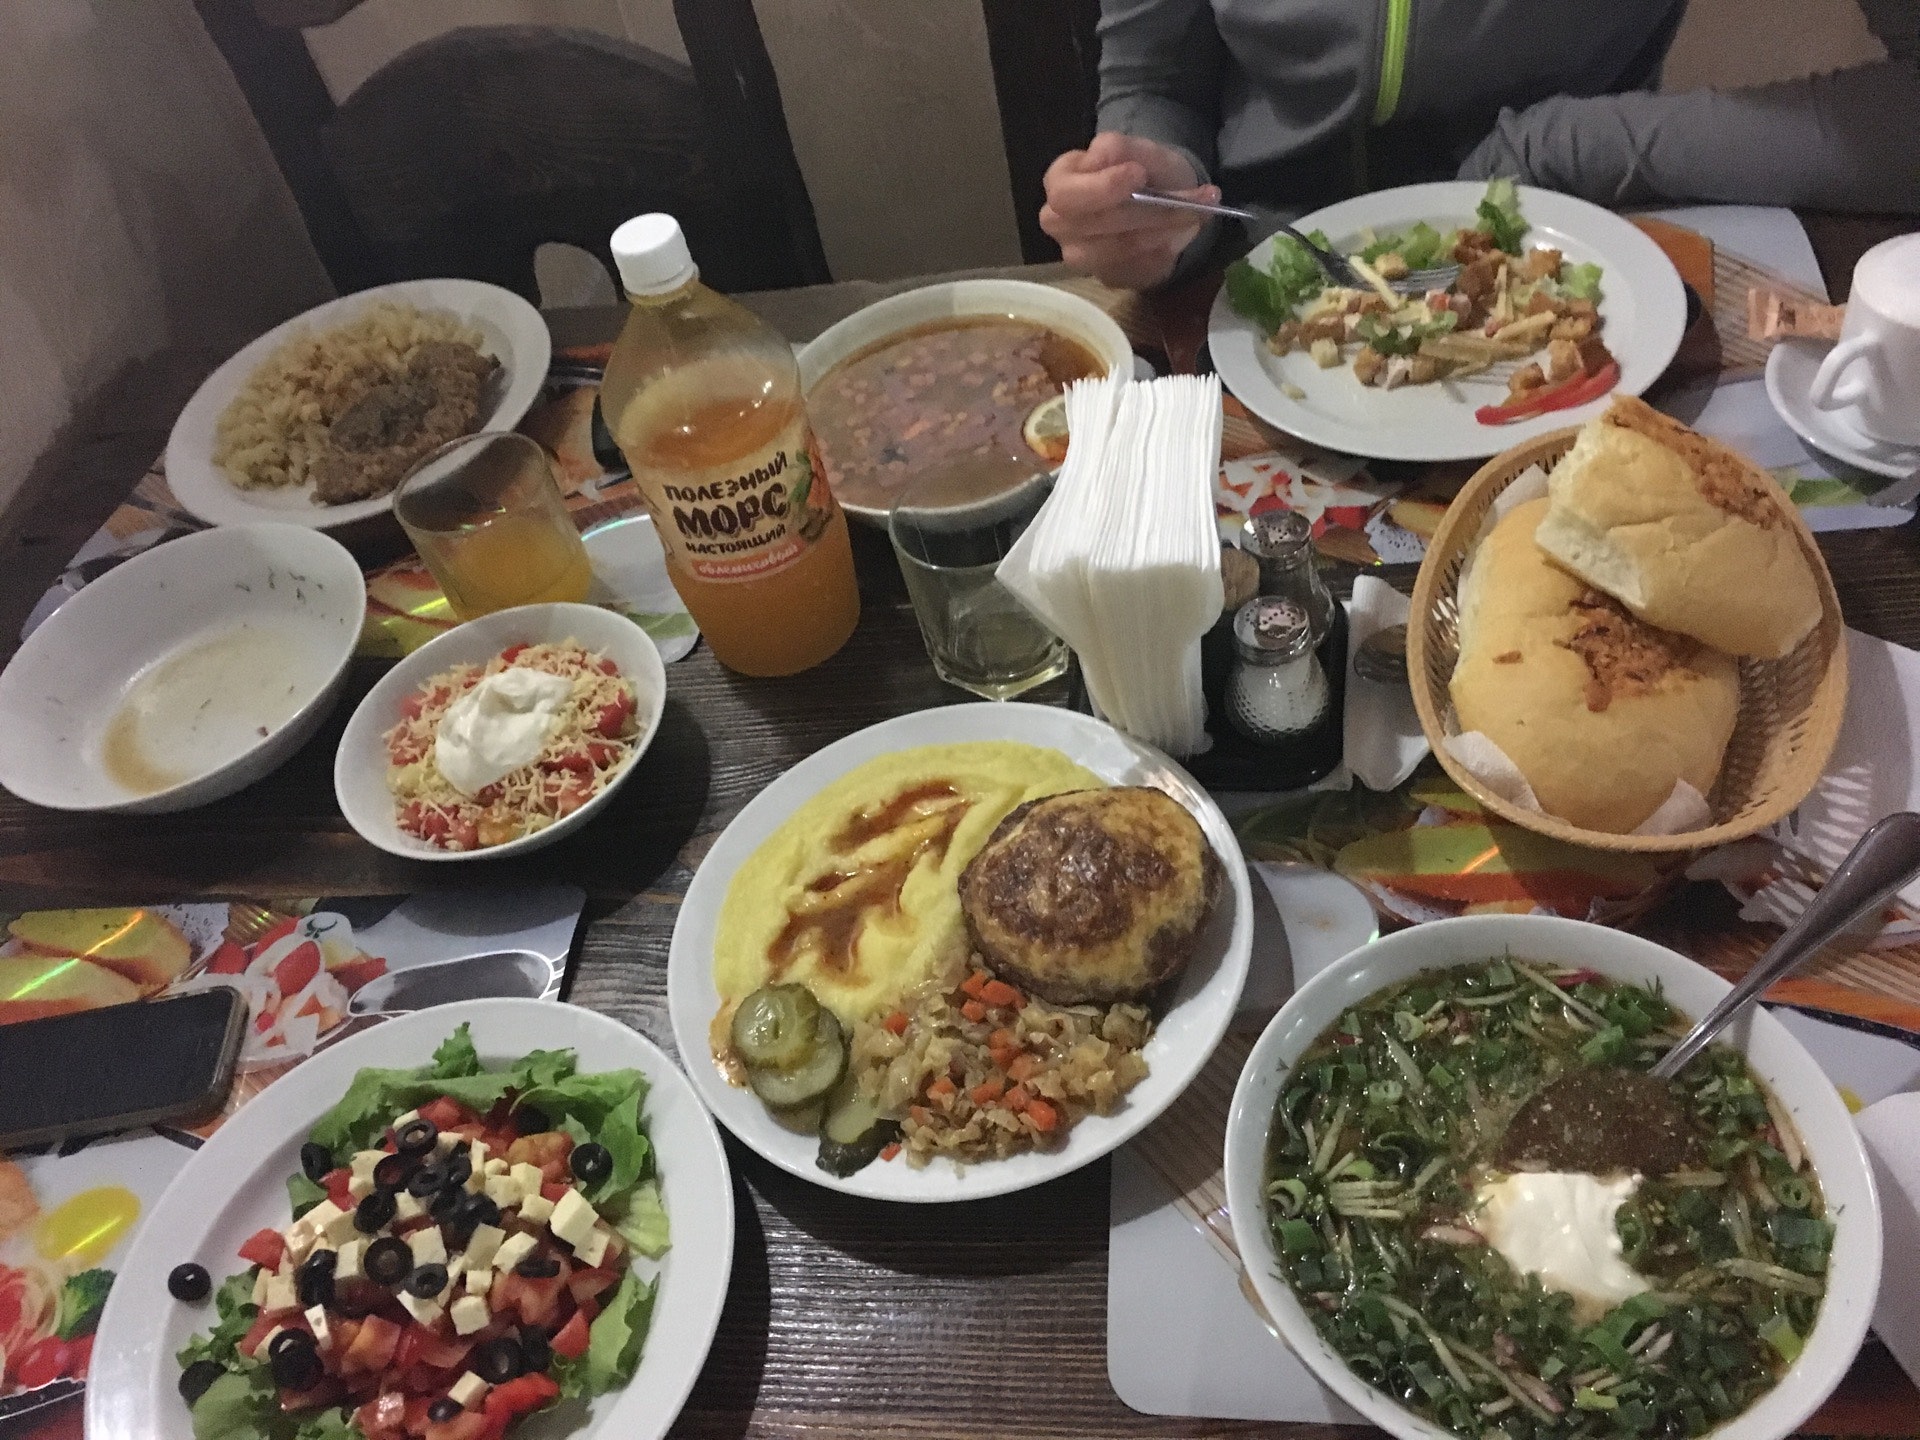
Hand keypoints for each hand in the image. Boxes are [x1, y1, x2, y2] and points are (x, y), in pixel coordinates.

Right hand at [1040, 132, 1219, 289]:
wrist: (1163, 198)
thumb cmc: (1144, 170)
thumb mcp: (1137, 148)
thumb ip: (1119, 147)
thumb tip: (1102, 155)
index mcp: (1060, 183)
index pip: (1066, 194)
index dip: (1101, 187)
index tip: (1139, 173)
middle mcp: (1061, 224)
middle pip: (1090, 227)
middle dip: (1139, 214)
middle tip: (1184, 200)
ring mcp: (1080, 255)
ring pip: (1115, 252)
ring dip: (1159, 233)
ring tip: (1192, 216)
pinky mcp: (1106, 277)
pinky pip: (1135, 271)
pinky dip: (1163, 254)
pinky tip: (1179, 237)